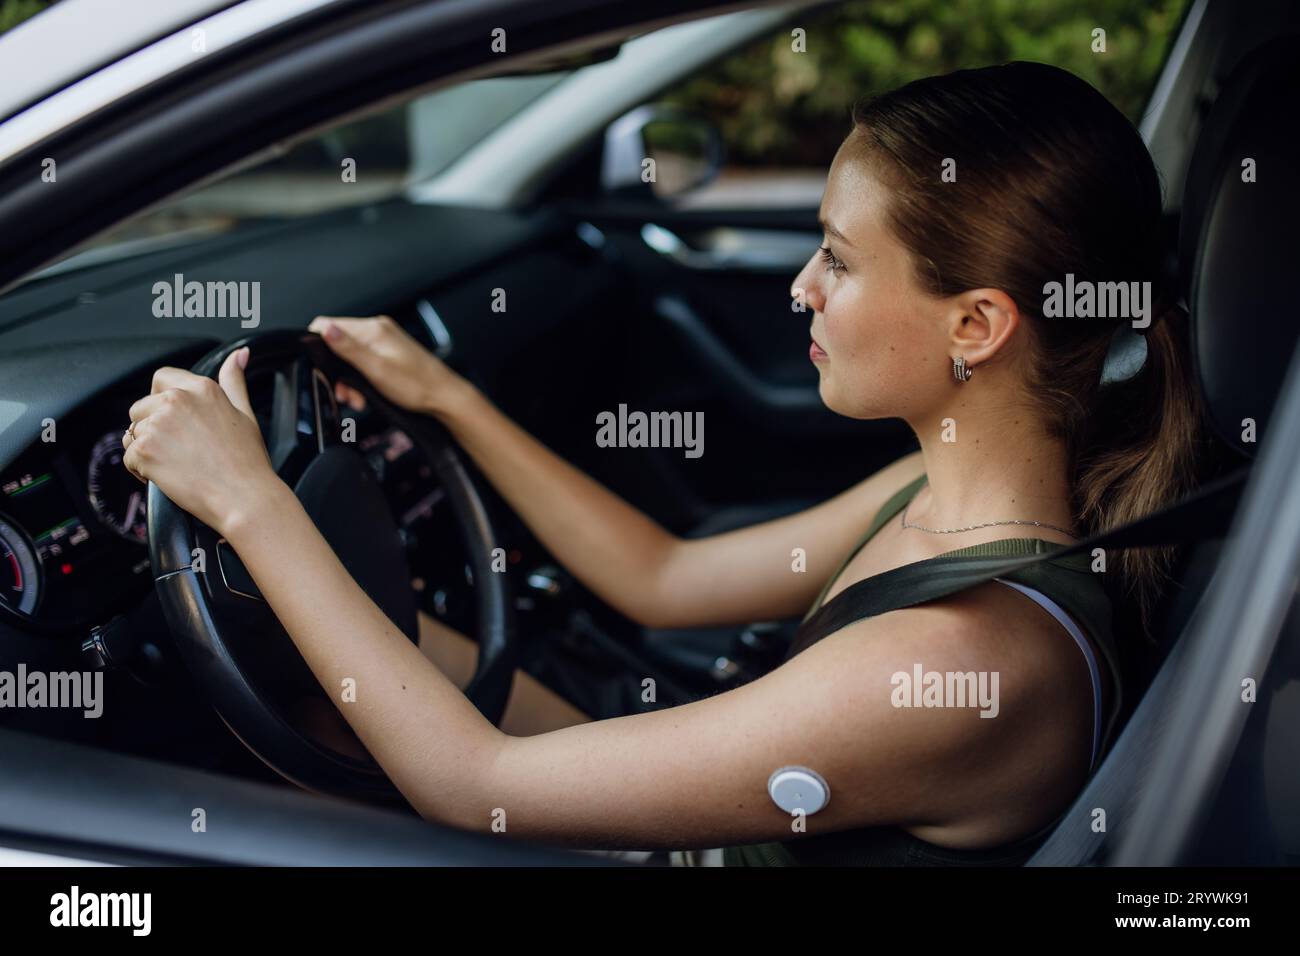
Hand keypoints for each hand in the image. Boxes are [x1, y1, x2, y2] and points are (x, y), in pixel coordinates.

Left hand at [123, 347, 282, 535]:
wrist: (245, 498)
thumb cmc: (248, 461)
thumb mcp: (245, 414)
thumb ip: (234, 381)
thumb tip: (239, 355)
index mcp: (200, 388)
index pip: (161, 379)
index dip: (162, 400)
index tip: (175, 421)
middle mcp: (176, 401)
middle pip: (141, 408)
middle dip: (153, 429)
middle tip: (181, 451)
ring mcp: (158, 425)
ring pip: (133, 433)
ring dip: (147, 450)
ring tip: (176, 466)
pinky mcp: (144, 450)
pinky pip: (129, 457)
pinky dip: (142, 471)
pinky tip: (168, 477)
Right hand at [308, 315, 471, 416]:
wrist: (445, 397)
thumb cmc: (417, 386)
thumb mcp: (376, 370)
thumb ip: (349, 349)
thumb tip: (325, 328)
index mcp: (373, 329)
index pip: (327, 325)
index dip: (317, 347)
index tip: (321, 370)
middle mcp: (378, 330)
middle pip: (338, 344)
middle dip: (336, 371)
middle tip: (346, 394)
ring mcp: (385, 341)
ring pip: (350, 356)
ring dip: (349, 379)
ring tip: (358, 398)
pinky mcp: (389, 353)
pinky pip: (364, 361)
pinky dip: (361, 379)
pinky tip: (367, 394)